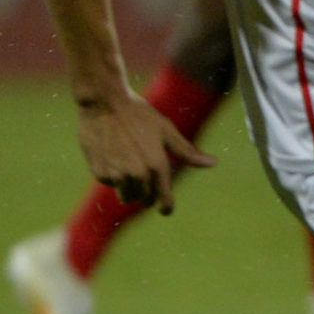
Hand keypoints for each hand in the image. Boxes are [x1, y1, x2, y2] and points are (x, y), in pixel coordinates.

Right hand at [76, 91, 215, 213]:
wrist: (103, 103)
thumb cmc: (138, 114)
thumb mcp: (166, 130)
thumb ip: (187, 152)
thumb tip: (213, 163)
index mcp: (157, 165)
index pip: (164, 198)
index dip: (166, 207)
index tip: (166, 210)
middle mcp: (137, 174)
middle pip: (144, 199)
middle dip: (147, 192)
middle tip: (145, 174)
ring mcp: (117, 175)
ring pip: (126, 195)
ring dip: (130, 187)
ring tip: (129, 162)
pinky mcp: (99, 172)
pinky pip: (110, 183)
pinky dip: (113, 175)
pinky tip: (113, 154)